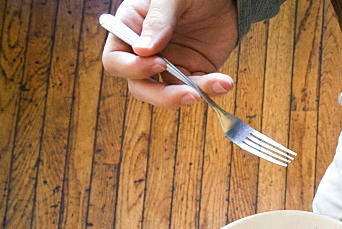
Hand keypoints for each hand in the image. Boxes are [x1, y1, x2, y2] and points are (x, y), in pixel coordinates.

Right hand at [101, 0, 238, 107]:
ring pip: (169, 94)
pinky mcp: (194, 71)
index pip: (116, 60)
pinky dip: (211, 90)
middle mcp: (147, 51)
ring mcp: (171, 64)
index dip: (133, 68)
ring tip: (218, 84)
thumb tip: (144, 50)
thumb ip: (158, 20)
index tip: (159, 62)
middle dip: (163, 96)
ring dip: (192, 95)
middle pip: (140, 86)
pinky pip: (198, 89)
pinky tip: (225, 82)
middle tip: (189, 93)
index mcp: (131, 29)